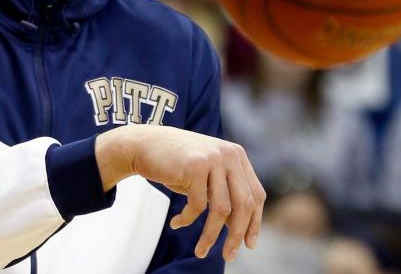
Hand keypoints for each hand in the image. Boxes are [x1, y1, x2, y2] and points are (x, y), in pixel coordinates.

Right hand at [96, 125, 265, 261]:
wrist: (144, 144)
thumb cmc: (176, 165)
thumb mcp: (206, 178)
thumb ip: (224, 195)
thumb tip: (239, 230)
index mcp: (237, 155)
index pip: (256, 195)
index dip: (254, 222)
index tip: (248, 244)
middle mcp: (229, 155)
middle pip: (244, 204)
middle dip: (236, 235)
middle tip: (228, 255)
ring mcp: (213, 158)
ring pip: (221, 209)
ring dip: (210, 235)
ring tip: (200, 252)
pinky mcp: (194, 166)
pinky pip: (197, 205)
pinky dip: (187, 220)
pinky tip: (176, 223)